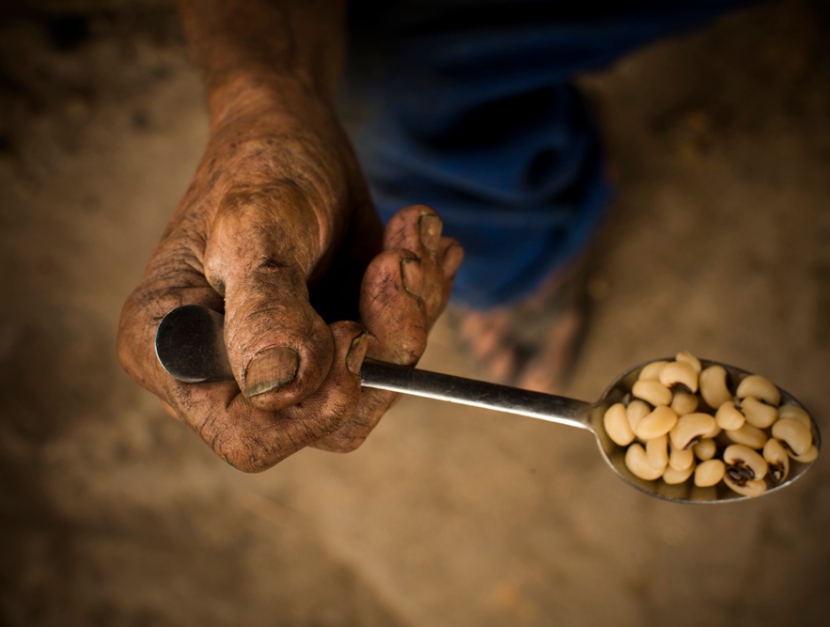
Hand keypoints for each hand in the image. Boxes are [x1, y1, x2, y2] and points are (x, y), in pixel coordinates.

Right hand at [117, 82, 461, 470]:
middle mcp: (227, 374)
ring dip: (412, 311)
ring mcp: (286, 361)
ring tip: (412, 240)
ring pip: (375, 387)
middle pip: (328, 421)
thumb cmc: (261, 164)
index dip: (315, 406)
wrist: (293, 129)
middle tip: (398, 264)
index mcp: (178, 356)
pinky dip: (421, 300)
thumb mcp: (257, 225)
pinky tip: (420, 244)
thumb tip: (282, 388)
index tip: (355, 334)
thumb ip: (266, 310)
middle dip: (385, 343)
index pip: (250, 439)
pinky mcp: (332, 343)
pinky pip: (396, 355)